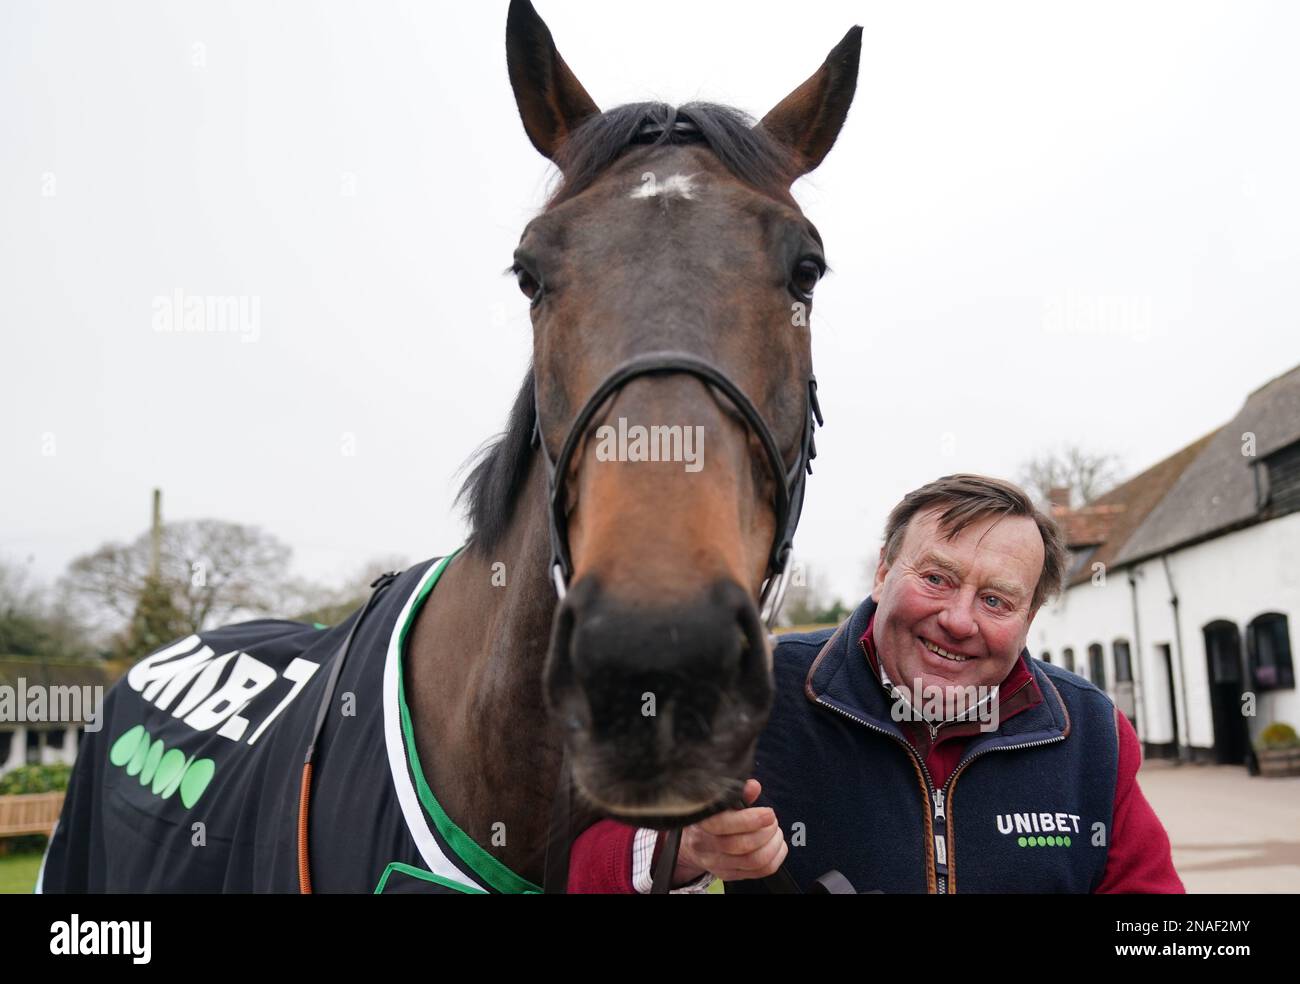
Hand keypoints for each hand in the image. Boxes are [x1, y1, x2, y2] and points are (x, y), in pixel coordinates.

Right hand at [672, 779, 787, 883]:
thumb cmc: (711, 816)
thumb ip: (737, 793)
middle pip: (741, 845)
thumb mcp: (719, 801)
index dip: (750, 820)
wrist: (693, 841)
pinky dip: (775, 858)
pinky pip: (759, 872)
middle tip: (772, 821)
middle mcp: (705, 846)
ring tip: (775, 832)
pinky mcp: (728, 875)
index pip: (723, 825)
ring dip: (773, 845)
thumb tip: (753, 786)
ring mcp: (716, 864)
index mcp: (702, 822)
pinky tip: (776, 846)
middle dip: (766, 832)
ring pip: (753, 861)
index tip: (768, 813)